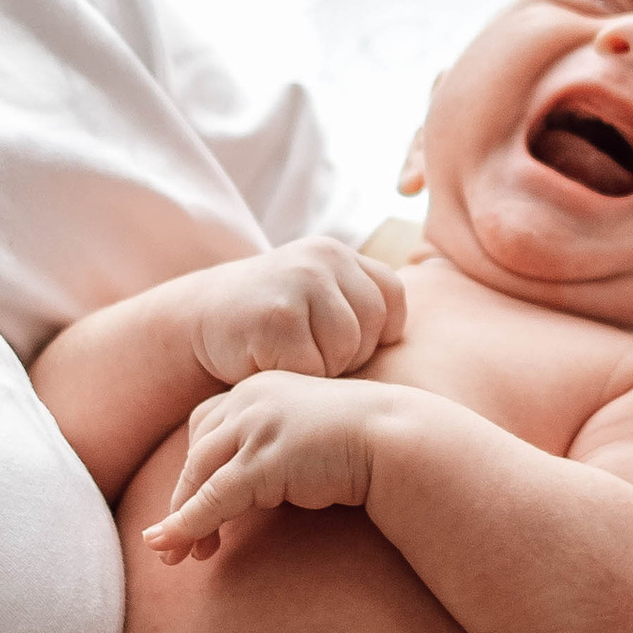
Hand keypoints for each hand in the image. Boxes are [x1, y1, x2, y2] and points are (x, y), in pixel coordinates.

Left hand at [143, 371, 384, 560]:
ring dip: (180, 518)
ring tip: (174, 554)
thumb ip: (279, 446)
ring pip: (198, 476)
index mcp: (261, 388)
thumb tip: (259, 481)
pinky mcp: (264, 461)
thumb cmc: (368, 442)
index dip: (196, 468)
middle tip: (171, 541)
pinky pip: (214, 498)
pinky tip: (176, 546)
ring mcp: (256, 427)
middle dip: (181, 498)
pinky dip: (190, 524)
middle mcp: (251, 400)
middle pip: (197, 452)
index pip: (207, 426)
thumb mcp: (311, 434)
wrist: (401, 439)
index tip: (195, 504)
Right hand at [188, 237, 404, 389]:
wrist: (194, 323)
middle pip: (372, 326)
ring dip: (321, 369)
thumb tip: (438, 339)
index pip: (392, 297)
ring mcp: (298, 283)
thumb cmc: (267, 324)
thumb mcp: (316, 297)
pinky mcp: (276, 317)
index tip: (339, 344)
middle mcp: (322, 258)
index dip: (374, 332)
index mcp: (338, 253)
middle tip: (307, 355)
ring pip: (346, 349)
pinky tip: (269, 365)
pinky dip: (296, 380)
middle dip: (347, 355)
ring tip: (289, 358)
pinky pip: (314, 368)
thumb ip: (358, 304)